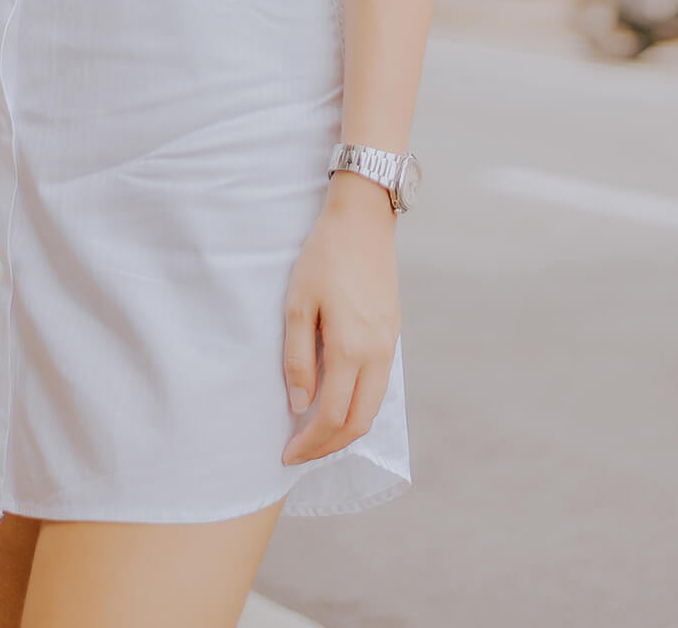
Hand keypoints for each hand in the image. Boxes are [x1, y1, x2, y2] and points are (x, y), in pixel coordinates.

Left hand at [280, 184, 399, 465]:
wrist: (363, 221)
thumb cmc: (323, 257)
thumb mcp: (298, 304)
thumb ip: (298, 358)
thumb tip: (299, 406)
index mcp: (351, 348)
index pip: (331, 417)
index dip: (308, 443)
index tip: (285, 455)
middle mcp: (377, 354)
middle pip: (358, 423)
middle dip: (328, 447)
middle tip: (299, 454)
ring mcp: (389, 346)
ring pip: (372, 408)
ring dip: (345, 430)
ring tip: (314, 435)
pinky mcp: (392, 336)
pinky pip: (378, 387)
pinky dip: (358, 407)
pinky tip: (336, 402)